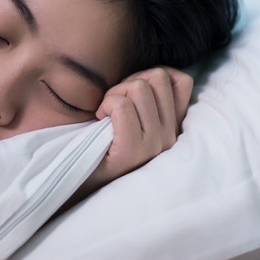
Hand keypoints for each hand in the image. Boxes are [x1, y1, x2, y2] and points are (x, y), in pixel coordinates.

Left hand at [81, 67, 193, 194]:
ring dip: (115, 94)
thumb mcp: (131, 121)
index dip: (152, 75)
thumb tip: (149, 73)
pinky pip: (122, 106)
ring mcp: (154, 146)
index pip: (182, 81)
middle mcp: (170, 138)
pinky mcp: (132, 152)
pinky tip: (99, 121)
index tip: (132, 94)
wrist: (77, 186)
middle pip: (158, 77)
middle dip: (130, 82)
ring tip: (106, 114)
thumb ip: (147, 100)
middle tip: (113, 104)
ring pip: (140, 88)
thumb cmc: (100, 148)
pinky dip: (106, 105)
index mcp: (173, 129)